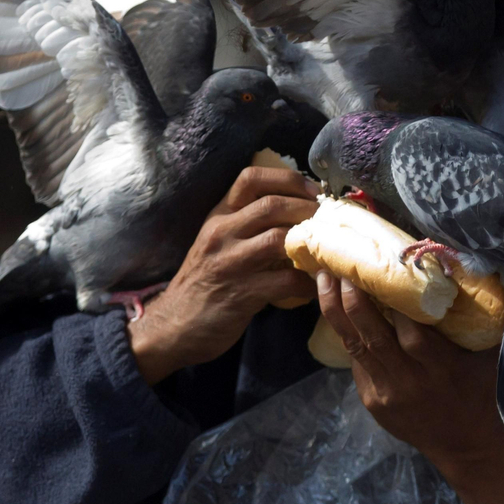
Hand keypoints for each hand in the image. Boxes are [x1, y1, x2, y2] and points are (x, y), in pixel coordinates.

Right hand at [127, 167, 318, 383]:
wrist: (173, 326)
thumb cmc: (202, 282)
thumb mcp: (216, 243)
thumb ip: (245, 225)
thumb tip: (293, 213)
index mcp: (218, 216)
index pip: (250, 178)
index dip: (287, 178)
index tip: (311, 189)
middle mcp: (221, 233)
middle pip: (272, 204)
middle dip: (307, 210)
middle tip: (330, 221)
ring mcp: (230, 263)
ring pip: (279, 238)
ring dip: (310, 243)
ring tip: (326, 251)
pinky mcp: (241, 293)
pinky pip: (285, 281)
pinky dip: (306, 284)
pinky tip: (313, 288)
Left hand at [317, 271, 503, 503]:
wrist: (472, 450)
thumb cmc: (485, 392)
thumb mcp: (488, 355)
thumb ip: (473, 317)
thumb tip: (468, 266)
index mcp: (439, 365)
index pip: (407, 325)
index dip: (388, 293)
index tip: (378, 260)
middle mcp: (407, 379)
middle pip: (368, 331)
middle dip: (348, 294)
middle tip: (336, 261)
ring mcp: (385, 393)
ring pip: (352, 345)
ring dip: (334, 309)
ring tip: (323, 276)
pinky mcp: (373, 403)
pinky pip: (357, 363)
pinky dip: (348, 334)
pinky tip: (339, 309)